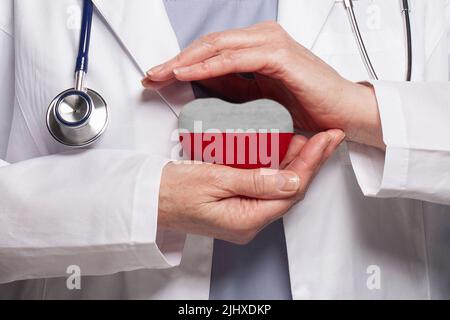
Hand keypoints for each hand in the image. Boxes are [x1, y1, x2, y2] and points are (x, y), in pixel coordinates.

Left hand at [143, 21, 383, 148]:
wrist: (344, 115)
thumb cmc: (309, 107)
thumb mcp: (259, 98)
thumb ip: (234, 87)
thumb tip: (205, 84)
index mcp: (257, 47)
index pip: (211, 50)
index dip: (182, 62)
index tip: (159, 77)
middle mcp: (262, 39)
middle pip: (208, 45)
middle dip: (176, 60)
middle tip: (151, 77)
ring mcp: (270, 44)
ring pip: (217, 47)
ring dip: (186, 61)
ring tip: (161, 75)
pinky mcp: (278, 56)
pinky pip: (235, 59)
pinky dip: (209, 66)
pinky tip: (188, 74)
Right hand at [158, 130, 344, 243]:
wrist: (149, 199)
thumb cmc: (172, 191)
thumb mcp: (213, 180)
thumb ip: (255, 181)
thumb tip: (292, 180)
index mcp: (246, 219)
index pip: (291, 190)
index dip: (311, 163)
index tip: (324, 140)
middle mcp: (248, 223)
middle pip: (290, 191)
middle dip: (310, 162)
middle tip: (324, 137)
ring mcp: (243, 217)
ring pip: (279, 189)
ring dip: (295, 164)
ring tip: (309, 140)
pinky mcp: (237, 208)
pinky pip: (265, 189)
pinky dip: (275, 169)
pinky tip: (281, 152)